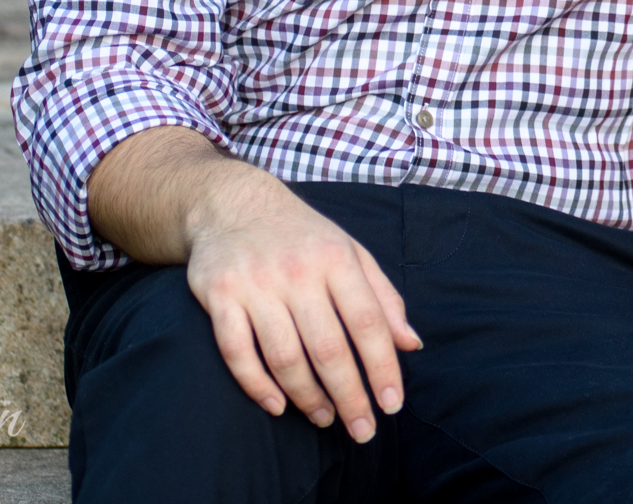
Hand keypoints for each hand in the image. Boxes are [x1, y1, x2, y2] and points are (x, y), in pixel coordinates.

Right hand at [183, 164, 422, 441]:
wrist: (233, 202)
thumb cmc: (302, 236)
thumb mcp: (351, 252)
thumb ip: (383, 298)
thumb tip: (411, 344)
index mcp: (337, 259)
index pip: (368, 322)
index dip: (383, 368)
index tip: (392, 404)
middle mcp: (298, 271)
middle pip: (329, 348)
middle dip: (350, 396)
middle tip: (362, 430)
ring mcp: (256, 284)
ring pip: (286, 356)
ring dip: (308, 397)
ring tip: (325, 418)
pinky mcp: (220, 295)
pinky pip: (238, 353)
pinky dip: (258, 386)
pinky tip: (278, 405)